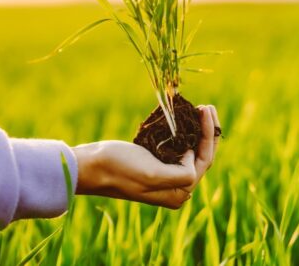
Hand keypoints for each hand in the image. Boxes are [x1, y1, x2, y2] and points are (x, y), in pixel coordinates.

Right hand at [73, 105, 219, 208]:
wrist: (89, 167)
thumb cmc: (118, 169)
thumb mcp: (152, 175)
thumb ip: (180, 174)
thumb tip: (192, 157)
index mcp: (177, 193)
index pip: (204, 161)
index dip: (209, 135)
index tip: (205, 111)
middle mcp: (174, 188)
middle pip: (201, 156)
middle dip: (207, 131)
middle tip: (207, 106)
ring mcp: (165, 177)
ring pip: (191, 151)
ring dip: (197, 130)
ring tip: (200, 109)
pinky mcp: (154, 165)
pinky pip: (176, 148)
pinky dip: (183, 132)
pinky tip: (184, 118)